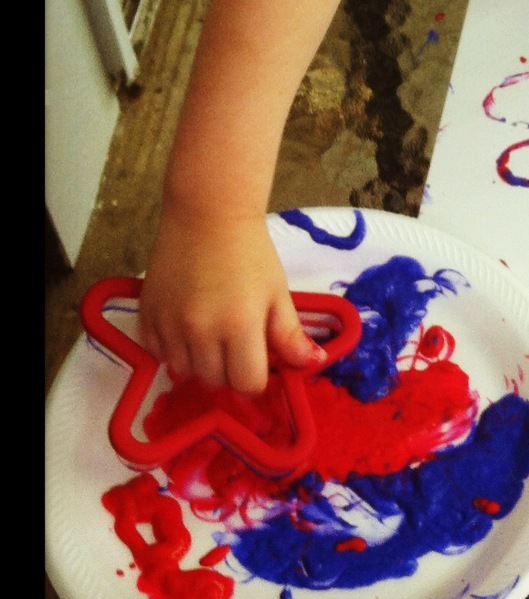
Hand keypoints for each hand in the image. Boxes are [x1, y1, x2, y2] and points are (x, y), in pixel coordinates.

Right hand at [138, 212, 323, 395]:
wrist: (208, 215)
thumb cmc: (251, 253)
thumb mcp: (278, 292)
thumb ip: (290, 334)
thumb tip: (313, 364)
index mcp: (240, 326)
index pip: (247, 383)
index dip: (256, 378)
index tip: (258, 361)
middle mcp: (200, 332)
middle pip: (214, 381)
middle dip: (229, 371)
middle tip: (237, 344)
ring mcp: (169, 326)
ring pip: (183, 372)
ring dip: (200, 363)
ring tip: (212, 335)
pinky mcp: (146, 317)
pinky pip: (157, 353)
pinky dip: (172, 349)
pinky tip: (186, 327)